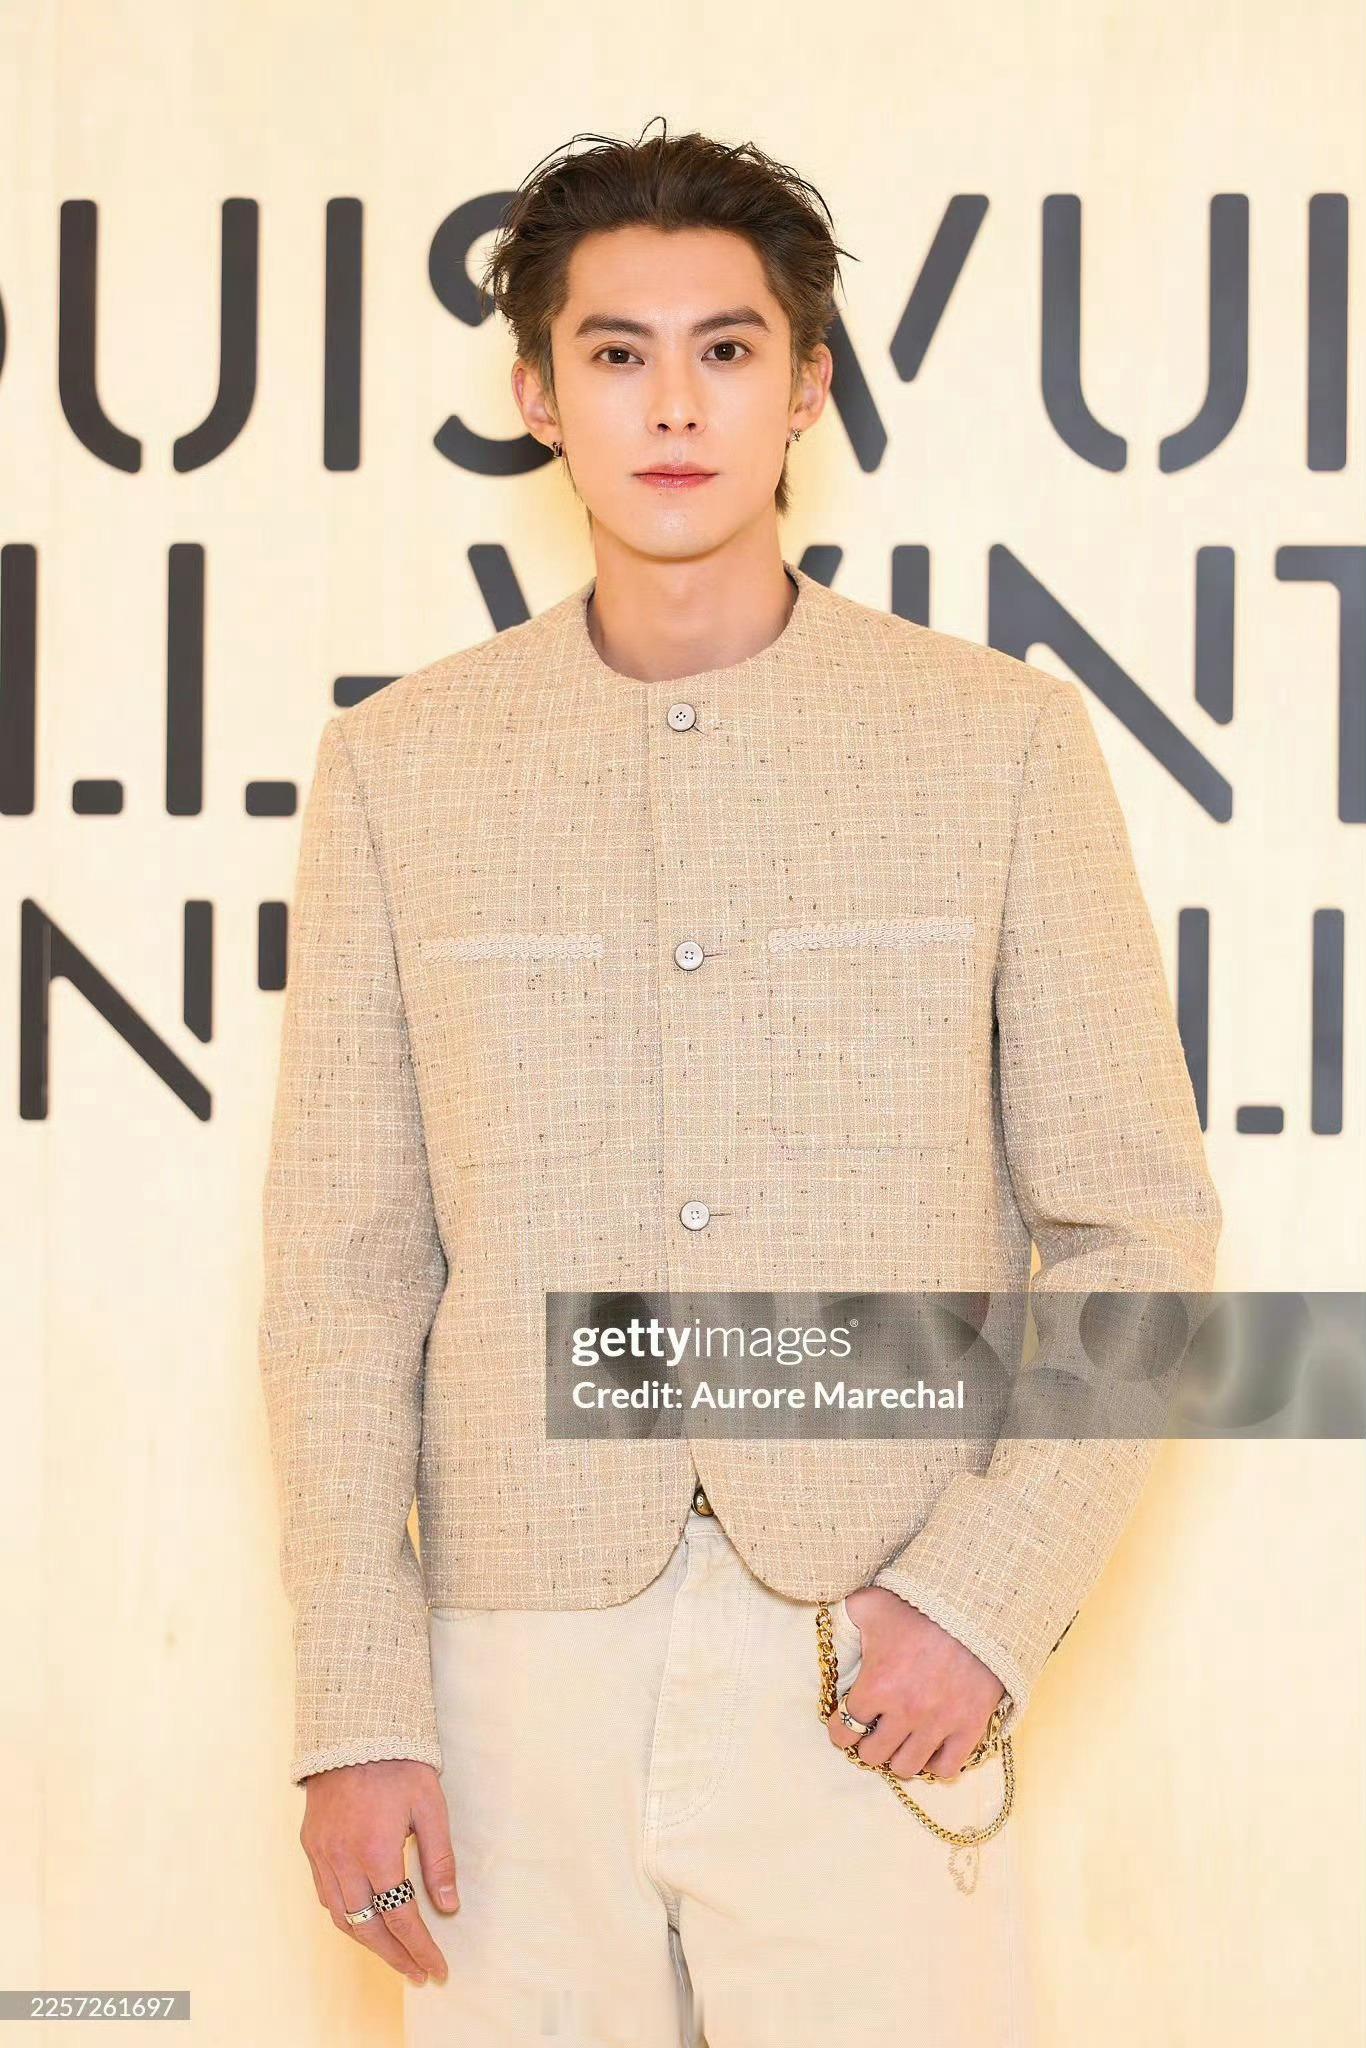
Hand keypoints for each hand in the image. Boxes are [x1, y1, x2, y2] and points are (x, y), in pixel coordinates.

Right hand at [299, 1758, 457, 1985]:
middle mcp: (344, 1859)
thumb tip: (449, 1905)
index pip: (401, 1917)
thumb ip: (439, 1859)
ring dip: (368, 1942)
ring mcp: (323, 1854)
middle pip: (369, 1928)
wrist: (352, 1729)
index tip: (437, 1968)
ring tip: (394, 1954)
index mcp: (377, 1851)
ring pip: (342, 1917)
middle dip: (395, 1956)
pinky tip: (363, 1919)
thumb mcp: (431, 1805)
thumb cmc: (398, 1763)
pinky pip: (325, 1895)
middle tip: (417, 1973)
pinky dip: (346, 1916)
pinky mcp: (311, 1845)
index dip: (420, 1947)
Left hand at [827, 1587, 1006, 1780]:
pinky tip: (929, 1746)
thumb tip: (829, 1628)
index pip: (844, 1730)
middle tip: (873, 1731)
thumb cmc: (919, 1604)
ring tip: (900, 1740)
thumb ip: (845, 1619)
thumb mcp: (871, 1605)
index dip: (840, 1729)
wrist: (975, 1605)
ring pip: (906, 1767)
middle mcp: (906, 1710)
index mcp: (877, 1684)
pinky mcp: (969, 1727)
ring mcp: (939, 1722)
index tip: (845, 1724)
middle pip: (874, 1755)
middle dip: (868, 1744)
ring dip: (898, 1755)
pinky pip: (946, 1768)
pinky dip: (934, 1763)